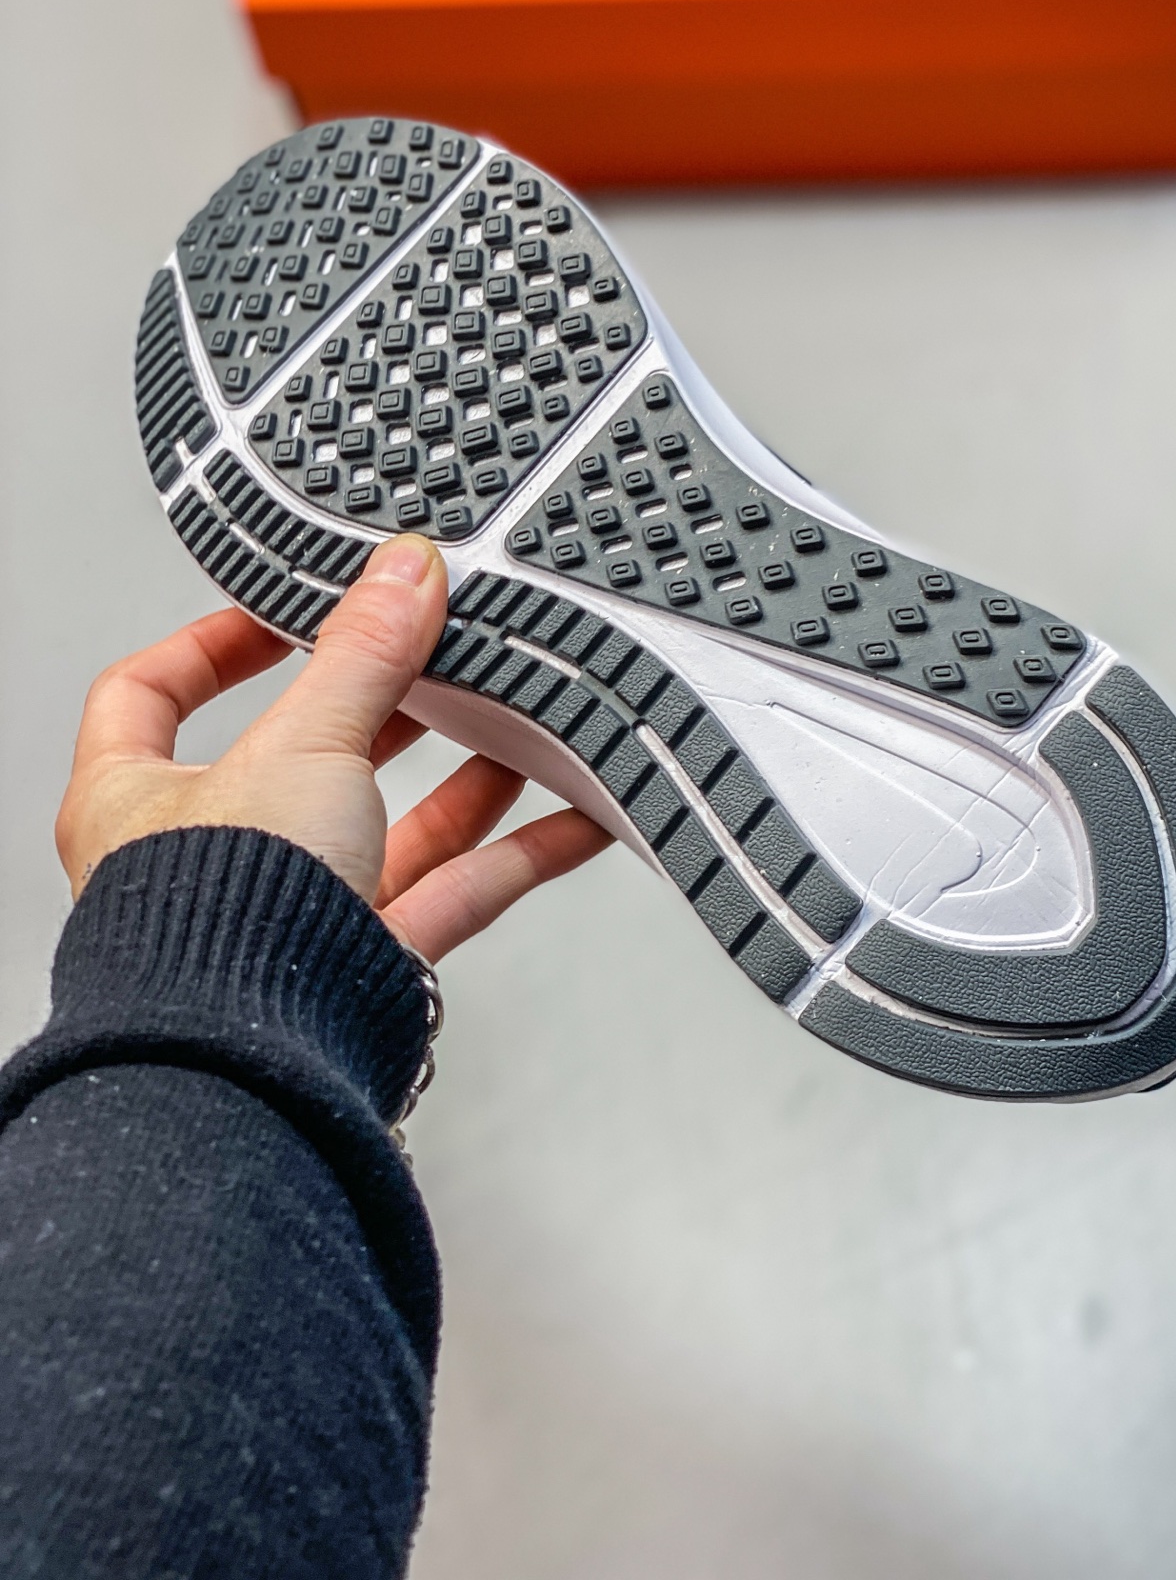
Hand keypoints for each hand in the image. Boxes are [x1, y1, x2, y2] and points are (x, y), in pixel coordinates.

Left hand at [54, 533, 612, 962]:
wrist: (261, 1060)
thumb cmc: (220, 923)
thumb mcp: (303, 743)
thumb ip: (362, 655)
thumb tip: (400, 576)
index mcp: (139, 797)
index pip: (152, 692)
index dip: (210, 642)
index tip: (280, 612)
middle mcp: (210, 858)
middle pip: (300, 757)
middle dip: (377, 708)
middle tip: (432, 659)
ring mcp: (291, 912)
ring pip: (388, 826)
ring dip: (460, 776)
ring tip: (520, 721)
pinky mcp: (363, 961)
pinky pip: (452, 892)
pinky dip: (516, 853)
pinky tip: (573, 817)